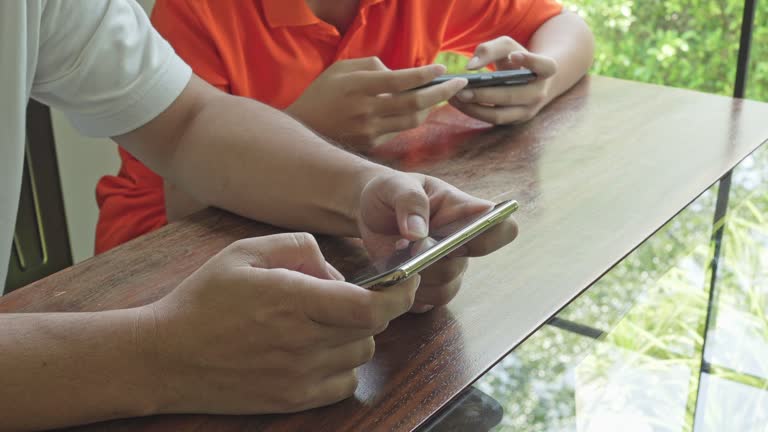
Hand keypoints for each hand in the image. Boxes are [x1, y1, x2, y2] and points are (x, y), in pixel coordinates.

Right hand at [137, 233, 418, 413]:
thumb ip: (298, 247)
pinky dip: (344, 364)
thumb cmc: (203, 300)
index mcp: (293, 301)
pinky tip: (318, 349)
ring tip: (324, 321)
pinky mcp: (293, 399)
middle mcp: (302, 342)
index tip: (408, 279)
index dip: (401, 293)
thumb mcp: (245, 251)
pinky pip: (344, 383)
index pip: (371, 306)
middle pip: (371, 328)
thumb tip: (334, 270)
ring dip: (356, 333)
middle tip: (349, 294)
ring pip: (360, 353)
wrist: (165, 357)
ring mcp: (299, 376)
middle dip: (374, 306)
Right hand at [286, 57, 466, 151]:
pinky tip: (417, 109)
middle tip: (460, 85)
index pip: (402, 80)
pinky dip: (411, 118)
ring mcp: (369, 130)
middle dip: (443, 93)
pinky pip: (399, 130)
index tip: (443, 69)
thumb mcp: (342, 68)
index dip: (427, 74)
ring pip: (412, 120)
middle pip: (415, 103)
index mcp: (359, 86)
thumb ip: (374, 67)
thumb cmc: (324, 92)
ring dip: (432, 108)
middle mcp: (366, 110)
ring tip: (441, 96)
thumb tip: (402, 74)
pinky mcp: (371, 144)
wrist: (303, 127)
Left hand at [356, 173, 518, 312]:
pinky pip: (426, 302)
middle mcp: (462, 244)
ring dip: (416, 276)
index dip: (489, 236)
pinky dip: (407, 292)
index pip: (502, 228)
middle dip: (431, 258)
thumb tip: (418, 233)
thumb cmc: (390, 193)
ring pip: (444, 288)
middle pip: (462, 265)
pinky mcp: (428, 287)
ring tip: (396, 254)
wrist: (369, 212)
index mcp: (464, 212)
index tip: (454, 236)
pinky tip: (395, 273)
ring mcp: (448, 268)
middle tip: (406, 243)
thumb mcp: (394, 186)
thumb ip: (409, 201)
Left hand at [450, 36, 557, 124]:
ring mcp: (527, 111)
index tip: (514, 56)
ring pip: (499, 115)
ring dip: (474, 108)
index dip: (531, 62)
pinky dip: (473, 112)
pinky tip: (457, 102)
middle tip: (461, 89)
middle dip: (484, 94)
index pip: (545, 66)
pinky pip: (491, 120)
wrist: (530, 80)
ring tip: (454, 97)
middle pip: (512, 96)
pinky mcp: (513, 121)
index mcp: (546, 71)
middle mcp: (540, 94)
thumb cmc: (516, 58)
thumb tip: (470, 67)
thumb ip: (490, 49)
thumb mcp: (508, 47)